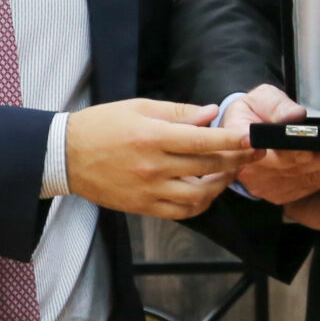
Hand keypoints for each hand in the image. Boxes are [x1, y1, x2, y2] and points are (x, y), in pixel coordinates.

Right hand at [63, 98, 247, 219]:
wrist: (66, 155)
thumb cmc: (101, 126)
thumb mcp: (138, 108)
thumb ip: (177, 112)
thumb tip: (210, 114)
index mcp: (152, 137)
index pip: (202, 140)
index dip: (232, 140)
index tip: (252, 138)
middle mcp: (153, 166)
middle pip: (207, 167)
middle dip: (237, 160)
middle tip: (253, 153)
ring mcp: (148, 190)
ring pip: (199, 195)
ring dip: (221, 185)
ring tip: (230, 172)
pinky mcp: (143, 207)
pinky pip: (181, 212)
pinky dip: (200, 204)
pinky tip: (207, 190)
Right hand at [224, 84, 319, 202]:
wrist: (242, 134)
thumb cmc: (252, 113)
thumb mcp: (258, 98)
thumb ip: (275, 105)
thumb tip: (293, 117)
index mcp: (241, 143)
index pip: (262, 150)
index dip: (282, 152)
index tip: (295, 151)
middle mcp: (254, 170)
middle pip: (293, 165)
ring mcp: (268, 185)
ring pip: (306, 177)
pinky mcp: (282, 193)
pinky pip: (310, 184)